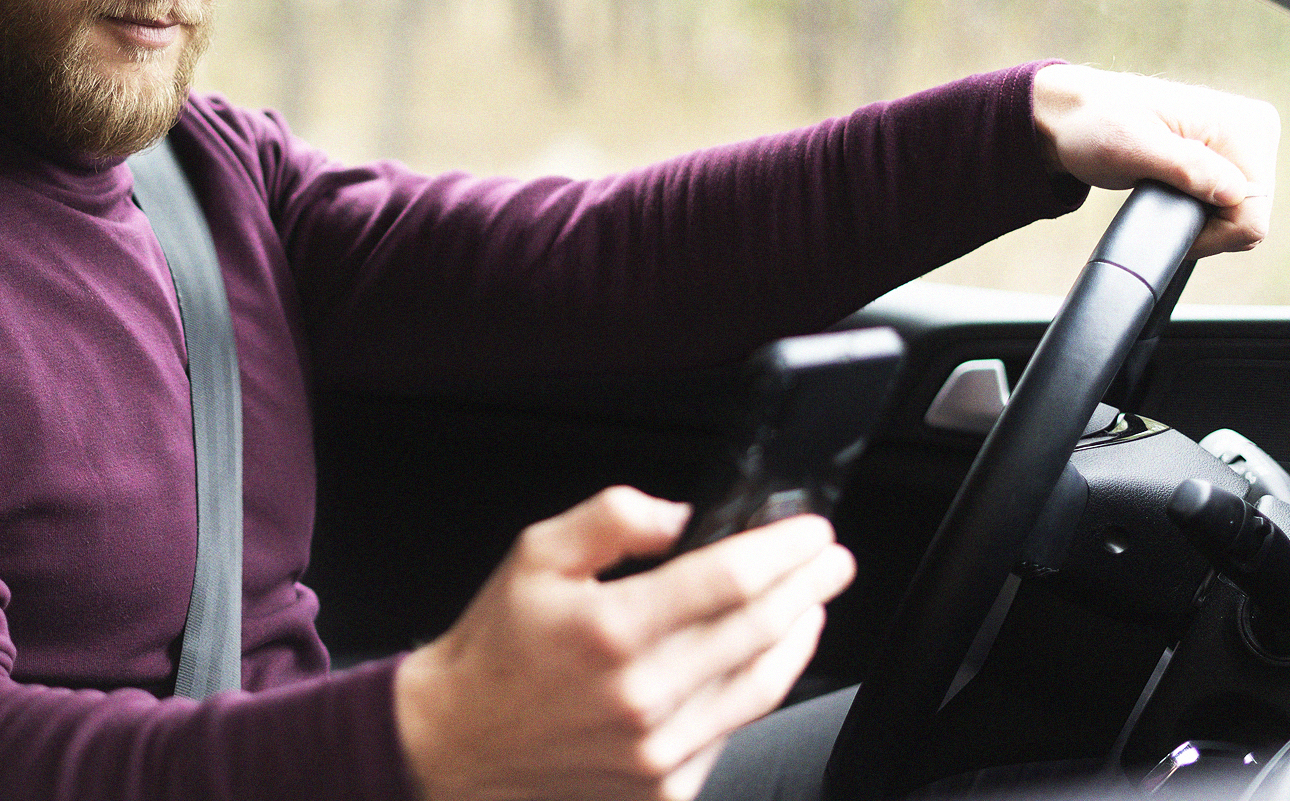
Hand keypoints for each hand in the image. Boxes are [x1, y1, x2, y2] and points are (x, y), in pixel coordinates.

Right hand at [393, 486, 854, 800]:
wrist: (457, 741)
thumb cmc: (497, 649)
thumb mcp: (537, 554)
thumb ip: (612, 519)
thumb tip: (683, 516)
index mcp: (611, 631)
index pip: (729, 580)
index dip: (784, 550)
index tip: (812, 532)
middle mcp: (641, 696)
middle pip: (760, 631)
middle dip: (809, 587)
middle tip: (832, 560)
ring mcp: (657, 751)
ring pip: (761, 687)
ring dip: (799, 639)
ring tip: (811, 606)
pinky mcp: (663, 788)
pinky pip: (732, 732)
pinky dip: (757, 691)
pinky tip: (761, 662)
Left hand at [1031, 64, 1281, 256]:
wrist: (1073, 117)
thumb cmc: (1096, 124)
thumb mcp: (1133, 146)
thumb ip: (1186, 168)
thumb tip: (1235, 193)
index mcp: (1246, 125)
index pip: (1254, 210)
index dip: (1212, 233)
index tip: (1166, 223)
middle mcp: (1254, 132)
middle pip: (1251, 214)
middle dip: (1206, 225)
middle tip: (1158, 203)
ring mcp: (1241, 146)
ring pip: (1241, 215)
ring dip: (1201, 219)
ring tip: (1160, 194)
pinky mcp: (1225, 159)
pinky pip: (1229, 207)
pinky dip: (1201, 212)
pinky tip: (1171, 196)